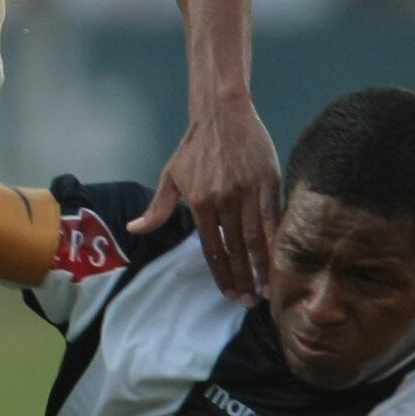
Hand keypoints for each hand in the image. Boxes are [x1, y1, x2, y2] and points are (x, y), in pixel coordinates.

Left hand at [142, 91, 279, 296]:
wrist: (221, 113)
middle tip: (249, 302)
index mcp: (200, 203)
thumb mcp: (171, 176)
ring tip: (266, 290)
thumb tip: (134, 229)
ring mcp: (247, 192)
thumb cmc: (194, 147)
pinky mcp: (268, 183)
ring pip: (255, 238)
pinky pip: (273, 219)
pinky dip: (276, 242)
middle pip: (234, 248)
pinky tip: (280, 261)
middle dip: (242, 279)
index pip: (211, 248)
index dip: (221, 273)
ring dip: (260, 267)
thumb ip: (158, 208)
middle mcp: (223, 201)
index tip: (229, 295)